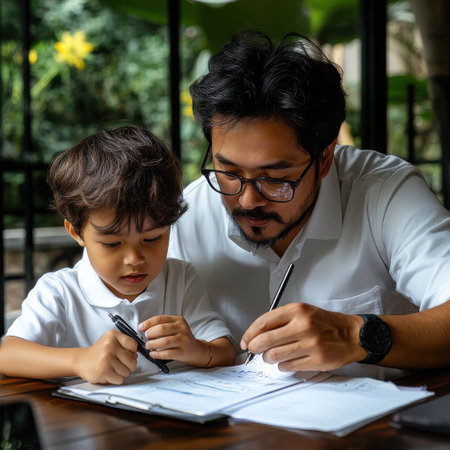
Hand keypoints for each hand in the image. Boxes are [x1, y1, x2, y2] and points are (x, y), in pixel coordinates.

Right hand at [74, 329, 137, 383]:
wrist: (81, 360)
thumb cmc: (99, 352)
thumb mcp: (111, 341)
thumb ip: (125, 345)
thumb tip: (137, 355)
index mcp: (113, 335)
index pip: (134, 345)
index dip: (132, 352)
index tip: (126, 354)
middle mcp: (110, 345)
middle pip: (132, 360)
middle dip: (129, 365)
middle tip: (120, 364)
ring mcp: (106, 358)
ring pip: (127, 371)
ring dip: (122, 373)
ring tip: (113, 368)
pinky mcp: (103, 371)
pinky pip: (120, 379)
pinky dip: (116, 379)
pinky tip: (108, 374)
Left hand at [138, 315, 210, 366]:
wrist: (196, 350)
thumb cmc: (181, 338)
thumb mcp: (175, 328)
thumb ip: (162, 327)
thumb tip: (144, 329)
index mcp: (179, 320)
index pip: (161, 318)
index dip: (148, 323)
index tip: (140, 327)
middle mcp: (182, 329)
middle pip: (162, 329)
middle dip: (150, 333)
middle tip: (146, 338)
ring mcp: (184, 340)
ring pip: (164, 341)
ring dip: (153, 344)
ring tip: (148, 346)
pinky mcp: (183, 352)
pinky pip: (167, 353)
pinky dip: (157, 354)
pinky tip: (153, 354)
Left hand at [240, 303, 365, 371]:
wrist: (350, 334)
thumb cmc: (323, 323)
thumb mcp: (302, 311)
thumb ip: (280, 320)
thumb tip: (256, 334)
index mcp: (297, 310)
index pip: (263, 322)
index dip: (250, 333)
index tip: (246, 340)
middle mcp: (303, 326)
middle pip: (265, 340)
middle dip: (255, 348)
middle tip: (254, 350)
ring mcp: (310, 344)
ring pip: (274, 356)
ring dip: (267, 358)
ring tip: (271, 356)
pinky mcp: (316, 360)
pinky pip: (288, 366)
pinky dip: (282, 366)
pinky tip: (286, 361)